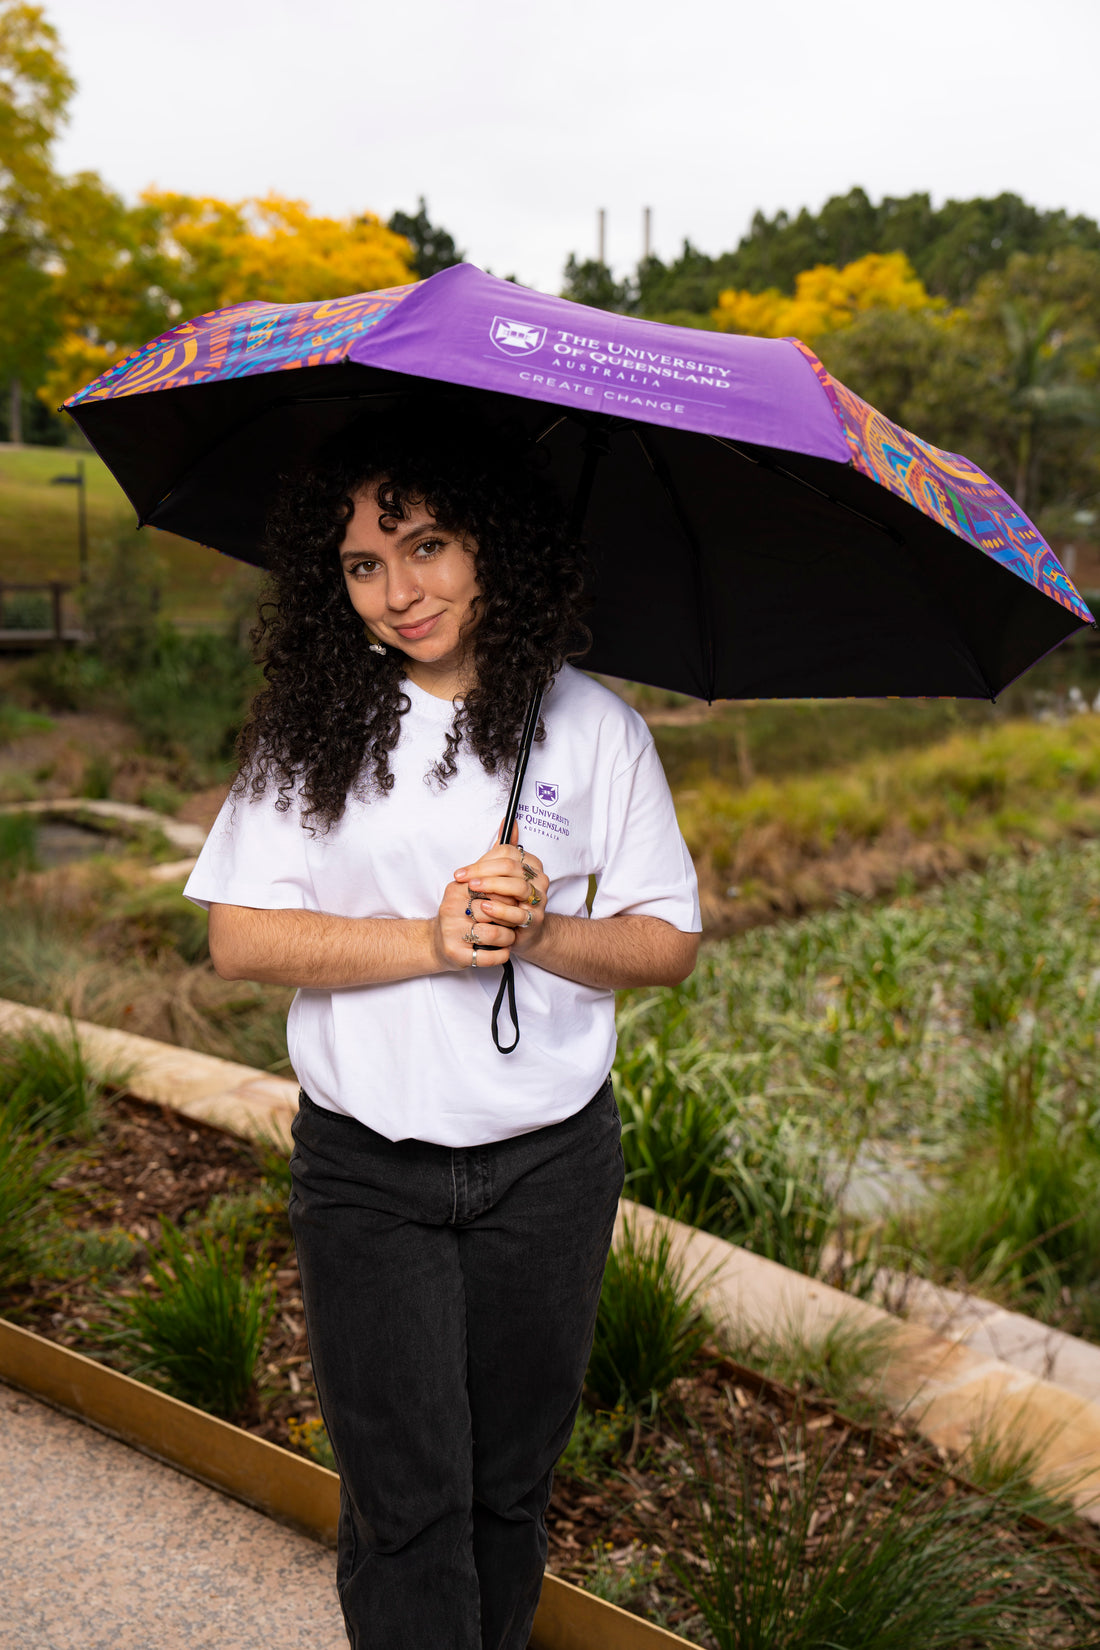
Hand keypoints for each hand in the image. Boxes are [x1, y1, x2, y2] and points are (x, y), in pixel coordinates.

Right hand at [433, 874, 517, 972]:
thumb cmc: (457, 918)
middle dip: (511, 917)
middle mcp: (451, 910)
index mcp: (455, 891)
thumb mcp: (464, 895)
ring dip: (509, 937)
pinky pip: (488, 957)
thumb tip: (515, 884)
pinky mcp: (456, 954)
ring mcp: (452, 933)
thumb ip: (485, 886)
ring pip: (494, 933)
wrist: (435, 943)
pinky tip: (504, 951)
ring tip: (509, 937)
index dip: (509, 897)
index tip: (514, 903)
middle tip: (515, 922)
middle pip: (494, 910)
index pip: (491, 888)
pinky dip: (502, 954)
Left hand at [454, 832, 548, 960]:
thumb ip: (502, 850)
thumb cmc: (511, 900)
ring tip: (473, 889)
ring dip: (492, 887)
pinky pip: (518, 912)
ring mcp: (539, 899)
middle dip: (482, 872)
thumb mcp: (504, 875)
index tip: (461, 872)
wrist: (525, 931)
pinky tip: (485, 907)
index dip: (482, 861)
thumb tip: (507, 820)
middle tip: (463, 879)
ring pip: (517, 887)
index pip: (507, 852)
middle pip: (510, 867)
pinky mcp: (535, 919)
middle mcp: (539, 879)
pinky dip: (500, 909)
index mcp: (531, 863)